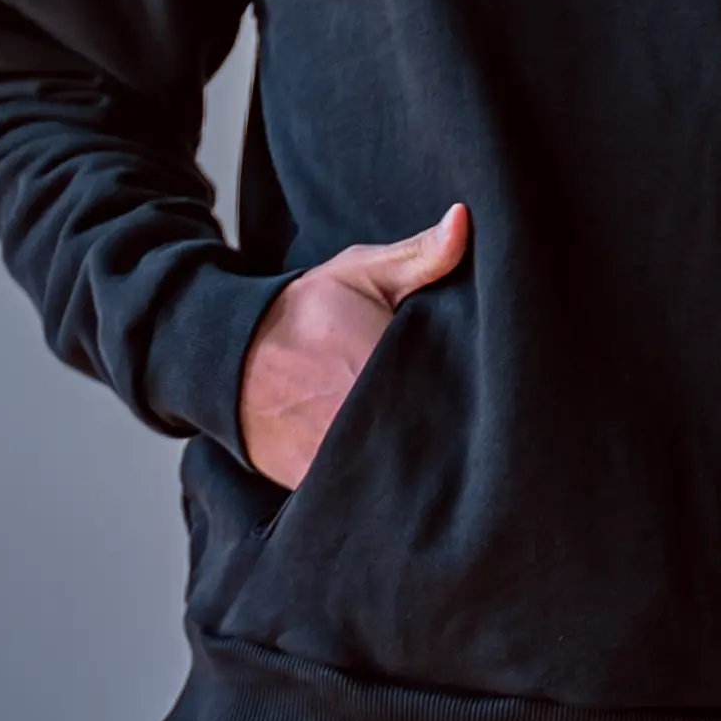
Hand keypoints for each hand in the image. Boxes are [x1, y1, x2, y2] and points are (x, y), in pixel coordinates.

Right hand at [237, 201, 470, 488]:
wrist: (226, 359)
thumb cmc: (301, 313)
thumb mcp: (360, 273)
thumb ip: (420, 255)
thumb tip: (464, 221)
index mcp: (380, 366)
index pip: (457, 397)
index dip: (480, 401)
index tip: (493, 393)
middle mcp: (358, 421)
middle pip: (433, 442)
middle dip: (455, 436)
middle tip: (472, 426)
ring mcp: (336, 461)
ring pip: (402, 477)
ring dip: (421, 468)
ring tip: (438, 454)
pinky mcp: (315, 489)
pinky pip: (366, 498)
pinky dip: (383, 493)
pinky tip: (403, 479)